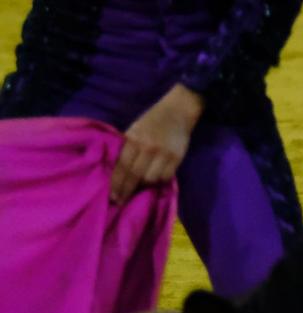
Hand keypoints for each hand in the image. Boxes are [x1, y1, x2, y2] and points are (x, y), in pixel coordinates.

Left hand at [112, 84, 202, 204]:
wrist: (179, 110)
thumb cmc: (152, 120)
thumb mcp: (135, 130)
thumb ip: (127, 148)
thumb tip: (116, 172)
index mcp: (135, 139)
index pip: (123, 166)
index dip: (117, 184)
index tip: (112, 197)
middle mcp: (149, 147)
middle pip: (136, 175)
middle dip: (127, 190)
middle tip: (120, 201)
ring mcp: (165, 153)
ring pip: (151, 179)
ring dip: (144, 186)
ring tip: (139, 188)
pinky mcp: (178, 157)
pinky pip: (166, 176)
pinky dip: (159, 181)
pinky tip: (154, 181)